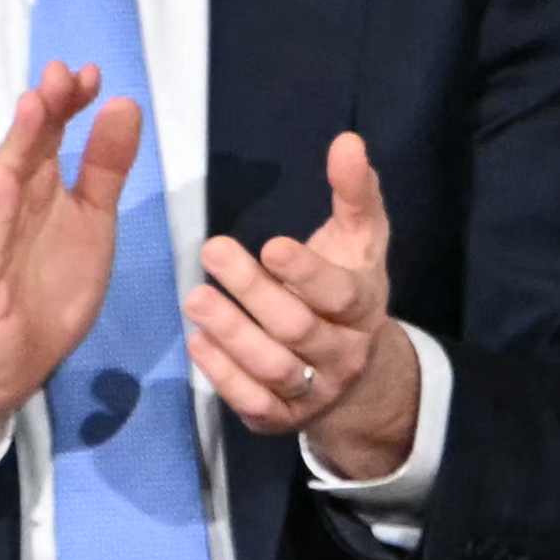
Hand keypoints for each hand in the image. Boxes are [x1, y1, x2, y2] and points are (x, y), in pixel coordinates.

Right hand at [0, 60, 143, 474]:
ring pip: (0, 183)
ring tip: (34, 107)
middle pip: (23, 146)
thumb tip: (124, 103)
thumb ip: (106, 166)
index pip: (49, 131)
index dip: (68, 102)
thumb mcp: (93, 221)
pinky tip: (4, 184)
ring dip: (16, 144)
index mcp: (35, 184)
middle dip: (42, 109)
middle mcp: (6, 201)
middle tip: (60, 74)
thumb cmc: (50, 286)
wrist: (14, 360)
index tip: (91, 74)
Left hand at [192, 132, 418, 476]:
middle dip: (253, 291)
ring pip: (274, 368)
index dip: (306, 273)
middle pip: (297, 328)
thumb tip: (348, 140)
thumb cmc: (347, 288)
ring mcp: (314, 390)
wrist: (357, 373)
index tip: (271, 245)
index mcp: (363, 306)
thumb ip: (354, 192)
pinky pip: (252, 403)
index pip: (339, 294)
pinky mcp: (281, 418)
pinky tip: (197, 341)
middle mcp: (344, 353)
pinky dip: (223, 375)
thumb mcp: (359, 239)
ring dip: (232, 334)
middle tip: (212, 251)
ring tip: (195, 299)